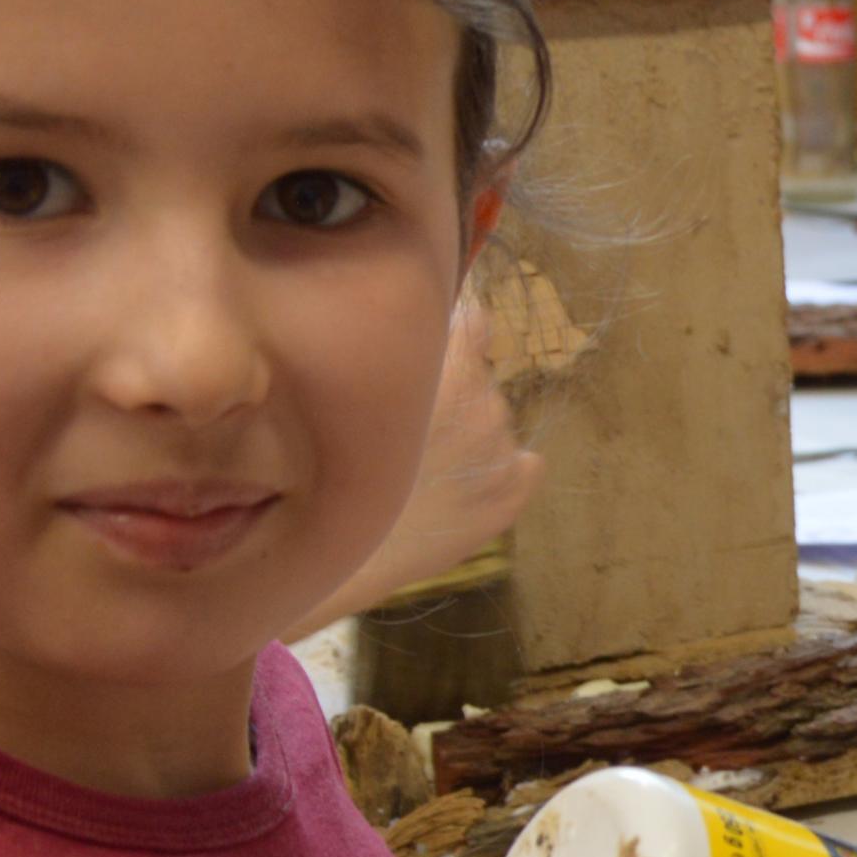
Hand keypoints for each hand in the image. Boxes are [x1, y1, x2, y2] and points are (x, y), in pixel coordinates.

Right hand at [293, 294, 544, 635]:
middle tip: (410, 425)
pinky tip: (456, 486)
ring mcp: (505, 448)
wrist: (343, 551)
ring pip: (491, 420)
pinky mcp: (513, 490)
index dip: (449, 331)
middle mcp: (489, 402)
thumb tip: (426, 305)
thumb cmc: (335, 464)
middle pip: (479, 375)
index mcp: (455, 368)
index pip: (474, 319)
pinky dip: (498, 469)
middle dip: (452, 387)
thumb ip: (400, 343)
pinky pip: (522, 463)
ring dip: (467, 431)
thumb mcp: (356, 386)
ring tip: (422, 464)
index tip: (427, 346)